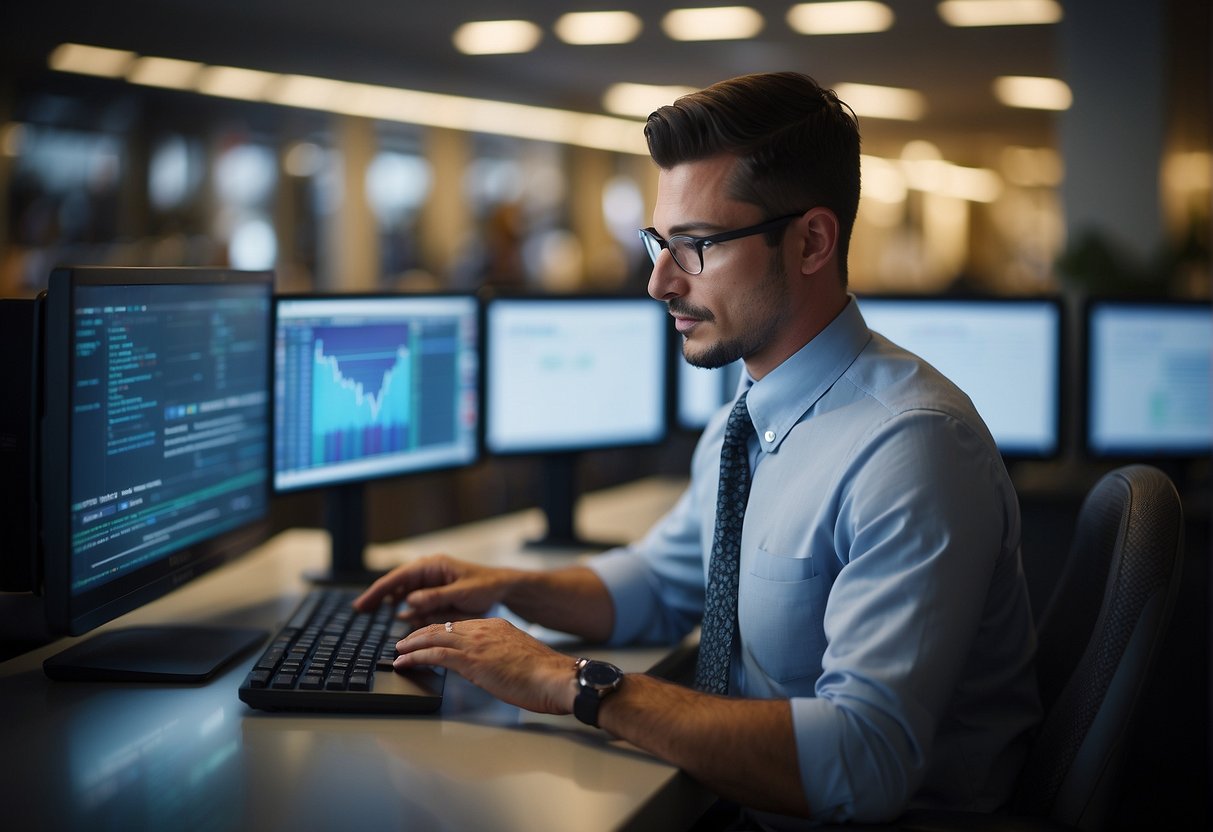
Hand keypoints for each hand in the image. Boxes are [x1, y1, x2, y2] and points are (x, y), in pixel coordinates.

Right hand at [353, 554, 519, 626]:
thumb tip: (409, 601)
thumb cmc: (486, 586)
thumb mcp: (462, 593)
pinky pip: (417, 602)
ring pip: (404, 594)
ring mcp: (431, 582)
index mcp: (432, 566)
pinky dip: (409, 610)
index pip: (398, 577)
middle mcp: (428, 572)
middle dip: (378, 596)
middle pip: (396, 584)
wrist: (504, 589)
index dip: (378, 590)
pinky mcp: (436, 594)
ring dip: (392, 603)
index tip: (363, 603)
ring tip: (374, 614)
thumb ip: (435, 597)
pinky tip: (403, 618)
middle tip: (360, 610)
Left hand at [395, 618, 576, 714]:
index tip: (428, 637)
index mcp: (496, 627)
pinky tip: (404, 662)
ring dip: (412, 644)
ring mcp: (477, 643)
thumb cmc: (544, 675)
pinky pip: (435, 654)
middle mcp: (484, 629)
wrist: (555, 678)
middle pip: (443, 627)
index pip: (460, 625)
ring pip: (434, 637)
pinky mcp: (471, 660)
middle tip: (405, 642)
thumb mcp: (518, 658)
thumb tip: (488, 667)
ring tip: (399, 650)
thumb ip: (500, 656)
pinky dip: (416, 657)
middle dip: (421, 634)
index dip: (440, 631)